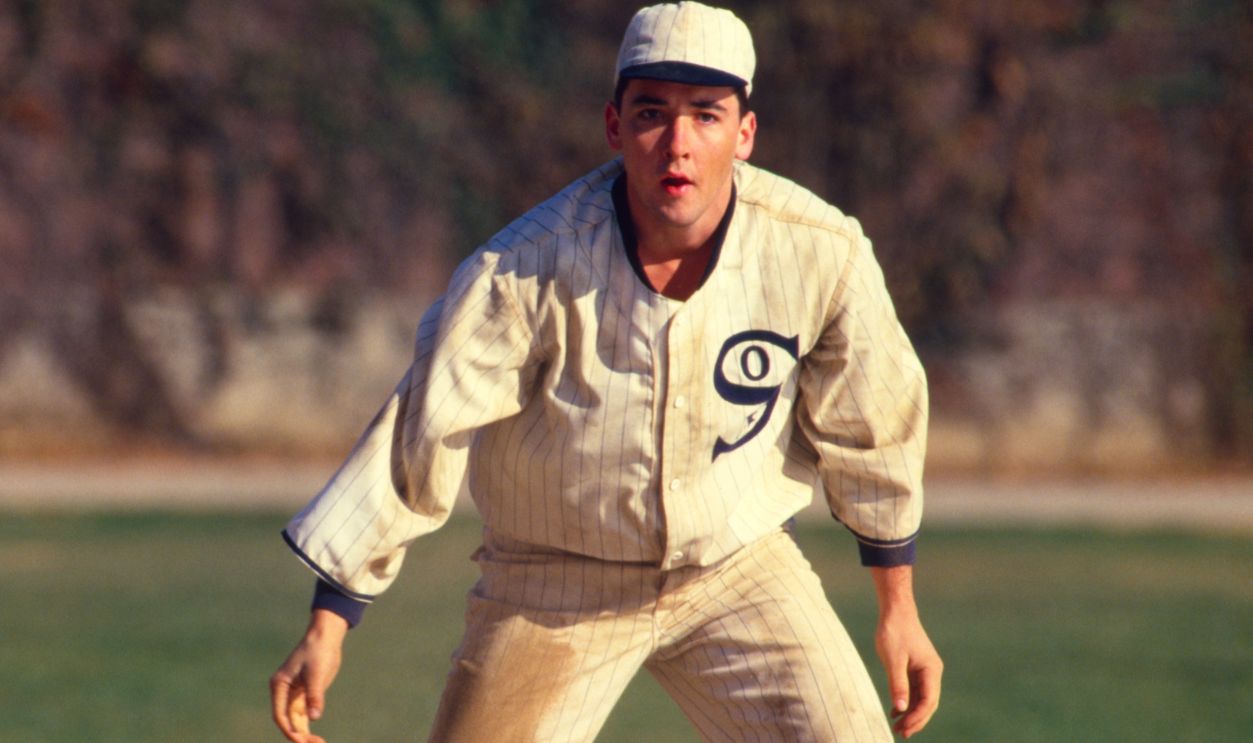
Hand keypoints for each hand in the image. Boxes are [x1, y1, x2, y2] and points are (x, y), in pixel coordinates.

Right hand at [270, 610, 348, 742]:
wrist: (326, 638)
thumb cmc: (318, 652)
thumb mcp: (316, 673)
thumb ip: (314, 695)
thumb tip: (314, 716)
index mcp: (279, 686)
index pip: (280, 714)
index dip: (289, 730)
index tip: (301, 740)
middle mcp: (284, 692)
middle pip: (288, 720)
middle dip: (299, 735)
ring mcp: (294, 694)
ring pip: (296, 720)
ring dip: (304, 733)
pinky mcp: (305, 694)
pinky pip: (304, 716)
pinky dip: (309, 727)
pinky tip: (317, 738)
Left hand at [871, 566, 942, 738]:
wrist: (895, 611)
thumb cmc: (894, 632)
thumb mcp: (893, 659)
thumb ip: (897, 684)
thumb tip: (901, 708)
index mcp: (931, 670)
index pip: (928, 701)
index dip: (918, 717)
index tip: (905, 728)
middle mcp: (932, 672)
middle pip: (928, 702)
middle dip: (916, 719)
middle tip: (901, 733)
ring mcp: (925, 669)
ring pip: (921, 697)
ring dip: (911, 712)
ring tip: (898, 727)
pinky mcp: (915, 667)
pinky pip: (914, 689)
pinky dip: (906, 701)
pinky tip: (895, 711)